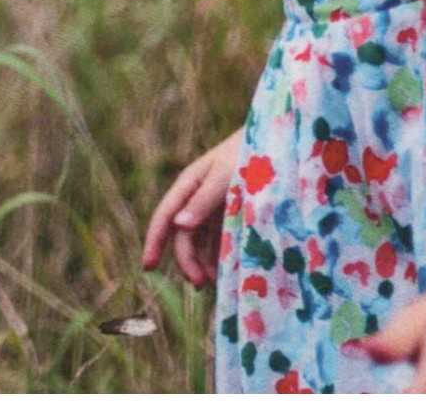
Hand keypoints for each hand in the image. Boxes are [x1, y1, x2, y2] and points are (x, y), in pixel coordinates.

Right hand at [141, 130, 242, 288]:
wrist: (277, 141)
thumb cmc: (249, 152)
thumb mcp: (225, 175)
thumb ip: (204, 200)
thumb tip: (179, 226)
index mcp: (189, 184)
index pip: (165, 217)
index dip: (154, 242)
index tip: (148, 268)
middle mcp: (197, 198)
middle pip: (183, 235)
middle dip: (187, 261)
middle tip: (200, 283)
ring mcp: (213, 208)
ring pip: (200, 242)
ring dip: (202, 263)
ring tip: (215, 283)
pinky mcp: (230, 216)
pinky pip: (218, 241)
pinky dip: (218, 258)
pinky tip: (225, 272)